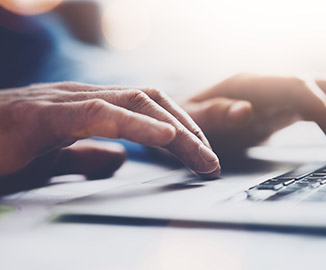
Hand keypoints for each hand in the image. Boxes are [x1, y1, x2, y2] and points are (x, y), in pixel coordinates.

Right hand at [0, 82, 219, 187]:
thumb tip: (119, 160)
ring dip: (177, 131)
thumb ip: (87, 155)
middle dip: (190, 131)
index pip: (150, 107)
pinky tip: (164, 137)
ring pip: (138, 101)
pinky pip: (101, 113)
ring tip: (202, 157)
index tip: (203, 157)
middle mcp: (87, 97)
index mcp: (92, 106)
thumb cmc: (3, 146)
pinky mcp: (48, 115)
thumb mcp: (56, 156)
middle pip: (154, 100)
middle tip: (212, 163)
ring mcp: (69, 101)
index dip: (182, 128)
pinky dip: (138, 124)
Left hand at [182, 73, 325, 155]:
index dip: (323, 110)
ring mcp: (283, 91)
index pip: (298, 88)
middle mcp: (272, 80)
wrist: (185, 117)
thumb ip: (213, 115)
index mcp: (250, 82)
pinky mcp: (288, 105)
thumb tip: (246, 110)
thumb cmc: (185, 121)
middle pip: (324, 86)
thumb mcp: (190, 120)